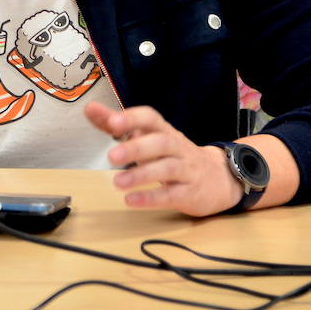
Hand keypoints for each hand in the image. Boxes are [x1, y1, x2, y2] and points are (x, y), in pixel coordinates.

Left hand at [84, 101, 241, 216]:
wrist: (219, 178)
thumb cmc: (172, 154)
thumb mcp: (147, 137)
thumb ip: (117, 125)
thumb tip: (90, 109)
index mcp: (163, 131)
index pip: (151, 118)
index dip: (132, 118)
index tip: (112, 122)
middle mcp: (177, 147)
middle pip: (161, 143)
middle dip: (136, 148)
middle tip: (112, 155)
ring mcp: (186, 170)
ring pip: (168, 168)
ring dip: (142, 175)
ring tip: (117, 182)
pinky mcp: (190, 193)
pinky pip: (172, 195)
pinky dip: (151, 198)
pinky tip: (131, 200)